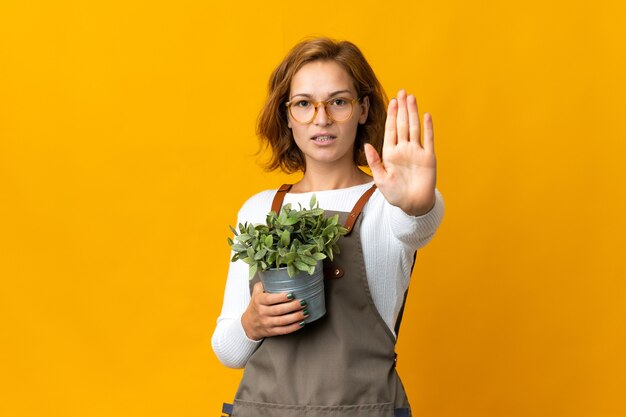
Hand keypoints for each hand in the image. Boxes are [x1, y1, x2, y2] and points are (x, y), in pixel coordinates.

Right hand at [241, 282, 308, 339]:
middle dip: (292, 306)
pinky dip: (293, 327)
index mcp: (259, 301)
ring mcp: (267, 323)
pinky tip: (301, 323)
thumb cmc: (256, 305)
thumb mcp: (256, 292)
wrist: (248, 324)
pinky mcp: (271, 331)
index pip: (270, 299)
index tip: (291, 294)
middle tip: (303, 302)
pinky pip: (283, 330)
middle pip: (278, 310)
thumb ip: (264, 283)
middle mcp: (262, 312)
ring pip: (282, 321)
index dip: (281, 297)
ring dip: (295, 317)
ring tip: (305, 312)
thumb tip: (276, 272)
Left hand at [364, 90, 436, 215]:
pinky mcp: (428, 157)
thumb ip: (374, 162)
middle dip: (402, 108)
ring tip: (412, 98)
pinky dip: (428, 127)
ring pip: (415, 128)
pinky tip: (426, 115)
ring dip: (413, 113)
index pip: (391, 130)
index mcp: (391, 153)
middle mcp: (404, 149)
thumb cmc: (395, 194)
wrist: (413, 205)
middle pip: (403, 124)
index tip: (392, 102)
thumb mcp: (380, 179)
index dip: (392, 115)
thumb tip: (367, 144)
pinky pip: (428, 139)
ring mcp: (417, 152)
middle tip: (402, 91)